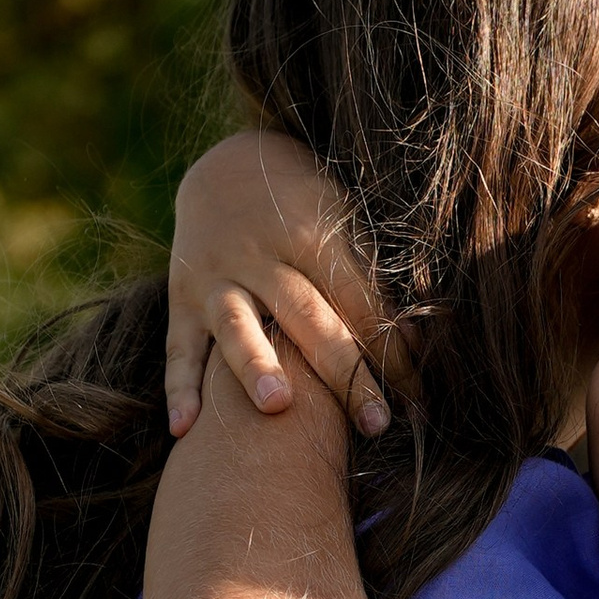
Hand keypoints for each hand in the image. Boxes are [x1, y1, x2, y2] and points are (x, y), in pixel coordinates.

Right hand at [166, 133, 389, 438]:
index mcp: (310, 234)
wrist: (225, 167)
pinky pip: (179, 348)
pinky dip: (179, 389)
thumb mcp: (342, 220)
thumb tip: (416, 342)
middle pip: (306, 316)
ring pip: (236, 325)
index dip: (390, 348)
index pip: (357, 299)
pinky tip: (186, 431)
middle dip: (343, 371)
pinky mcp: (181, 300)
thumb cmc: (305, 206)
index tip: (418, 398)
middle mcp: (260, 256)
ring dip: (256, 365)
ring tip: (276, 407)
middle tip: (375, 422)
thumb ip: (369, 278)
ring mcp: (215, 278)